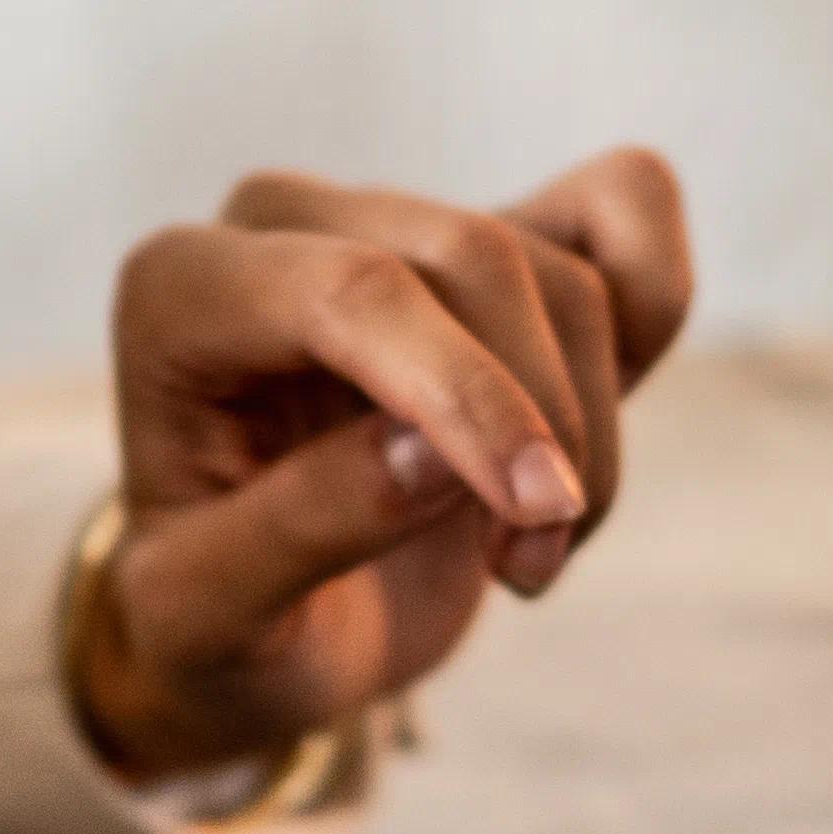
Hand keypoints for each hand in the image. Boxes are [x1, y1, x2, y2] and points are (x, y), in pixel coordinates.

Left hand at [77, 147, 694, 782]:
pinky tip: (586, 437)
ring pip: (562, 271)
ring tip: (526, 557)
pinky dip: (651, 314)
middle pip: (478, 260)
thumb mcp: (211, 619)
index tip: (537, 514)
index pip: (356, 291)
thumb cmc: (220, 626)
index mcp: (181, 291)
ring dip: (588, 432)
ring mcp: (395, 218)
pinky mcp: (496, 233)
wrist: (269, 627)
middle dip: (538, 427)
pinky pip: (626, 207)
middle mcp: (282, 223)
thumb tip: (433, 454)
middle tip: (526, 571)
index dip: (469, 395)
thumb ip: (301, 530)